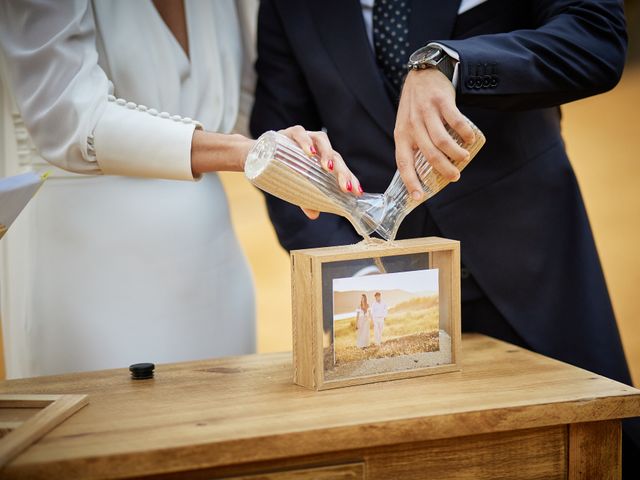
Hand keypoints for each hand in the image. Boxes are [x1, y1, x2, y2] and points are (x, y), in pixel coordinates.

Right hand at [278, 125, 362, 219]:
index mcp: (320, 160)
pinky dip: (305, 141)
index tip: (357, 192)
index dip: (350, 178)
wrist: (254, 156)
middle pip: (335, 155)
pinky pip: (299, 133)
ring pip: (321, 139)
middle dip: (342, 171)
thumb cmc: (280, 170)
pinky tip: (310, 152)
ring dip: (327, 154)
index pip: (340, 168)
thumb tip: (314, 215)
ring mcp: (304, 137)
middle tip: (346, 186)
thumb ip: (305, 198)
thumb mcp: (293, 186)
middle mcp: (316, 147)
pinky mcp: (288, 132)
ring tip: (329, 168)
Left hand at [394, 68, 475, 199]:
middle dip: (444, 169)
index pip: (403, 163)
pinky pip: (456, 122)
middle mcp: (412, 125)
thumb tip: (426, 170)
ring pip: (442, 141)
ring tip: (464, 158)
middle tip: (455, 176)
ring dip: (456, 154)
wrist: (422, 73)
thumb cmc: (415, 105)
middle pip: (429, 155)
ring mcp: (426, 113)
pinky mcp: (441, 101)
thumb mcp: (406, 125)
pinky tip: (470, 138)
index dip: (410, 181)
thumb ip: (414, 144)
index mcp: (401, 134)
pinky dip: (465, 133)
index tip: (418, 196)